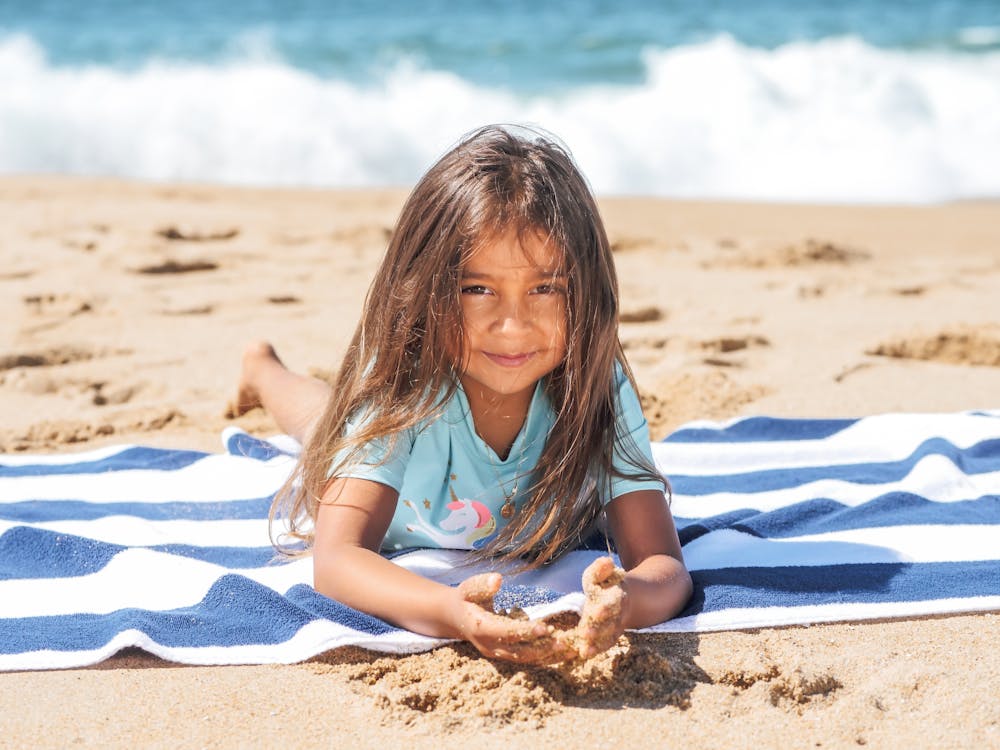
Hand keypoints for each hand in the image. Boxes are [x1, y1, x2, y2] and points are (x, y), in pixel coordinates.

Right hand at [451, 573, 573, 664]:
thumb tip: (497, 579)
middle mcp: (489, 646)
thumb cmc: (466, 598)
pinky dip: (545, 658)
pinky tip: (563, 654)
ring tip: (569, 650)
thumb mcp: (469, 588)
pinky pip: (526, 660)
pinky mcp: (505, 656)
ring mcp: (497, 654)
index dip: (525, 632)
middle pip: (518, 652)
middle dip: (541, 648)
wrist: (455, 617)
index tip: (545, 628)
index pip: (505, 632)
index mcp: (481, 628)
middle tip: (563, 641)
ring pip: (524, 659)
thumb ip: (482, 584)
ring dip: (547, 656)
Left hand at [552, 556, 627, 659]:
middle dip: (598, 628)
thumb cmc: (607, 583)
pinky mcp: (610, 635)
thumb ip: (601, 568)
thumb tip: (606, 562)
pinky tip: (585, 654)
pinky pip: (605, 643)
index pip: (613, 602)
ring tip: (585, 649)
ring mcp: (616, 626)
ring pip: (608, 635)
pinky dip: (597, 649)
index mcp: (617, 595)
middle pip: (610, 622)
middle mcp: (618, 613)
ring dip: (597, 642)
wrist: (628, 597)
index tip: (596, 611)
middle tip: (586, 634)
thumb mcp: (602, 572)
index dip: (606, 607)